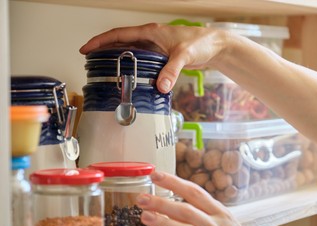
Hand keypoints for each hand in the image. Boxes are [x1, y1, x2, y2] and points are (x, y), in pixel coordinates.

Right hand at [79, 23, 230, 93]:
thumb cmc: (201, 43)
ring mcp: (155, 47)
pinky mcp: (161, 56)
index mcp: (150, 32)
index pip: (119, 34)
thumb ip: (172, 70)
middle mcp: (150, 38)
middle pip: (120, 42)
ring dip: (116, 57)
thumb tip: (161, 86)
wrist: (214, 46)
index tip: (86, 49)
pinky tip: (129, 75)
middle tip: (89, 61)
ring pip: (130, 51)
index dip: (100, 41)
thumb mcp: (184, 56)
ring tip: (103, 69)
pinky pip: (141, 59)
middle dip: (103, 49)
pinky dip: (131, 65)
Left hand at [136, 171, 269, 225]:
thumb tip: (181, 206)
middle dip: (163, 202)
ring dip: (165, 223)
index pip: (195, 193)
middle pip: (187, 211)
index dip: (174, 182)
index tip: (156, 174)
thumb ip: (207, 215)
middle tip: (141, 198)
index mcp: (222, 214)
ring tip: (145, 217)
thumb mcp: (229, 225)